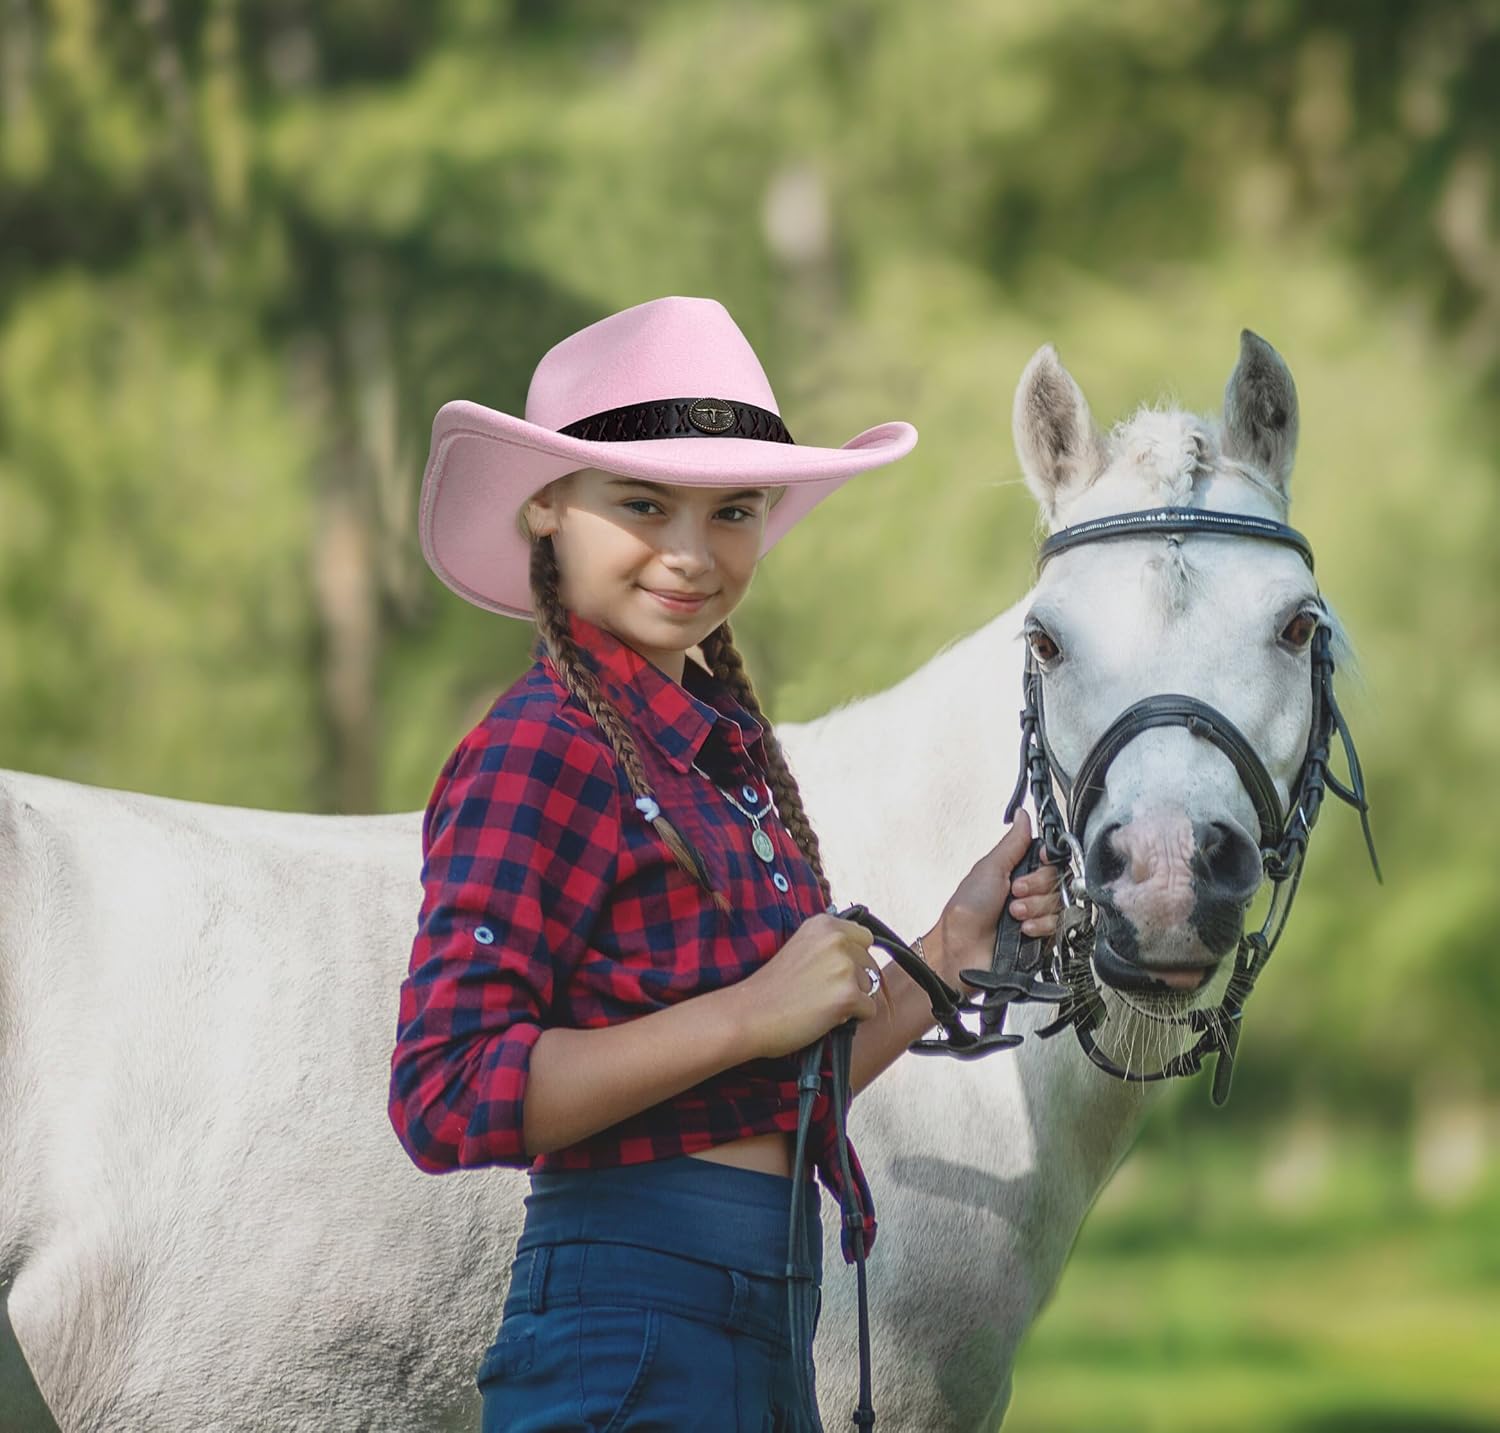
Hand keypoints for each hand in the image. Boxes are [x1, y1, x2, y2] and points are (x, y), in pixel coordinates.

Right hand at [731, 913, 883, 1059]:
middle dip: (854, 981)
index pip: (865, 938)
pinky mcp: (848, 995)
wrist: (749, 1014)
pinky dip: (852, 1018)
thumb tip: (863, 957)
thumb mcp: (800, 947)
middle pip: (870, 964)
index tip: (832, 971)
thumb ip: (829, 945)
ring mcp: (844, 966)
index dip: (854, 958)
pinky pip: (869, 1010)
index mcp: (824, 924)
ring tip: (818, 1003)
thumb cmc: (771, 987)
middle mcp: (837, 939)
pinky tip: (824, 1016)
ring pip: (870, 988)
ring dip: (852, 999)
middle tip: (819, 992)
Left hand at [927, 811, 1061, 989]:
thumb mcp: (989, 868)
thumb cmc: (966, 910)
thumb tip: (1022, 816)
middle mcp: (1030, 893)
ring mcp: (1037, 916)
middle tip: (1015, 893)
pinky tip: (1023, 930)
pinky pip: (1058, 927)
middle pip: (1058, 880)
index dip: (1047, 861)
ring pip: (1060, 904)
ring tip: (1013, 914)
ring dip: (1036, 908)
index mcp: (1018, 872)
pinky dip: (1040, 926)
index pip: (1051, 859)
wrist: (961, 949)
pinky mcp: (1043, 938)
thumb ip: (1012, 843)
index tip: (1039, 861)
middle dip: (1036, 886)